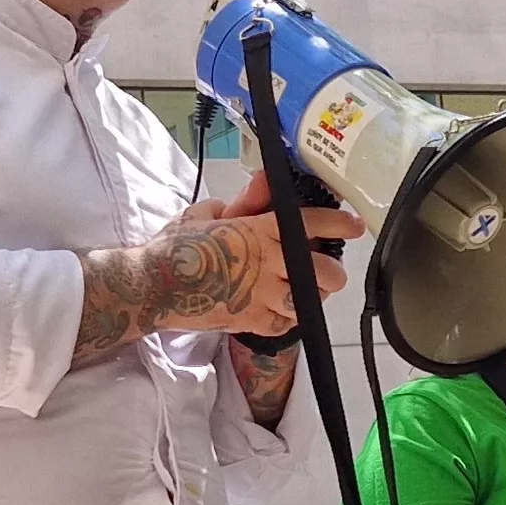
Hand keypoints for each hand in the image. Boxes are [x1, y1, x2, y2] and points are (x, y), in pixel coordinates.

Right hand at [160, 205, 363, 337]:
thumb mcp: (208, 212)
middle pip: (324, 271)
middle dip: (331, 271)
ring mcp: (261, 294)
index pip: (312, 224)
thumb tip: (265, 181)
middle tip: (327, 270)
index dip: (339, 224)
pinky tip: (281, 309)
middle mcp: (267, 261)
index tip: (353, 226)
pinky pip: (286, 323)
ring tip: (307, 291)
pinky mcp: (251, 321)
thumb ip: (244, 201)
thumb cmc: (177, 246)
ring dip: (312, 296)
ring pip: (309, 300)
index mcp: (260, 229)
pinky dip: (288, 318)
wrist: (153, 284)